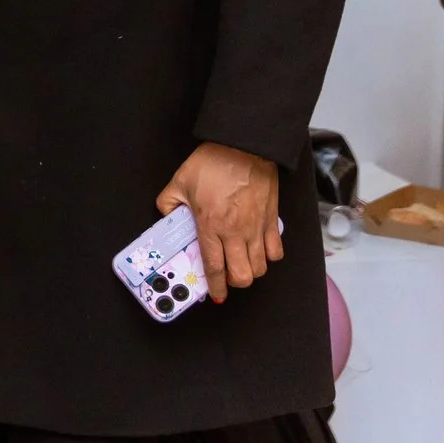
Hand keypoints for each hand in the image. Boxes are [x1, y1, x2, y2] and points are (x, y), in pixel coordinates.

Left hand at [156, 142, 280, 302]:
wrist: (244, 147)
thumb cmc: (211, 163)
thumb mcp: (178, 182)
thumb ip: (168, 203)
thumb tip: (167, 217)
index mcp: (211, 226)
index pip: (214, 267)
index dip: (216, 286)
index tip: (216, 295)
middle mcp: (236, 232)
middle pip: (243, 275)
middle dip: (234, 283)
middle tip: (227, 276)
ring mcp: (256, 228)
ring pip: (261, 267)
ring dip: (251, 271)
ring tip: (241, 263)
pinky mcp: (272, 220)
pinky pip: (276, 250)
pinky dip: (269, 257)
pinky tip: (259, 251)